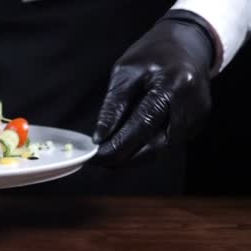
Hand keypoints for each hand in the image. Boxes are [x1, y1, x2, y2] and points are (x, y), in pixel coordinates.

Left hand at [92, 10, 215, 165]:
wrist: (188, 43)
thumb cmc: (151, 55)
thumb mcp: (125, 72)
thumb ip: (113, 106)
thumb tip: (100, 137)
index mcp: (172, 84)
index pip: (143, 123)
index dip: (119, 144)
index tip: (97, 155)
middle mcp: (191, 103)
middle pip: (156, 144)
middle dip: (125, 157)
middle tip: (101, 161)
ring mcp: (198, 115)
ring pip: (162, 149)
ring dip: (135, 156)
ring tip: (111, 154)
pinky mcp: (198, 122)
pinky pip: (169, 142)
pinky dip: (147, 146)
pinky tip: (131, 143)